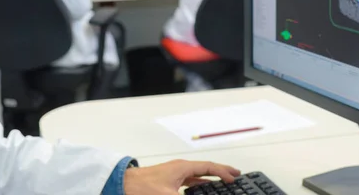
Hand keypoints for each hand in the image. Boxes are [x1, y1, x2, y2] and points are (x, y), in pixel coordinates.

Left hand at [123, 159, 239, 194]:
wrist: (122, 186)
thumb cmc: (142, 189)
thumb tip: (203, 194)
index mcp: (182, 168)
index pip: (208, 167)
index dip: (223, 172)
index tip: (235, 178)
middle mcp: (179, 169)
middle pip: (204, 170)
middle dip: (219, 173)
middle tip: (234, 176)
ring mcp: (172, 175)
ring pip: (196, 176)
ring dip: (209, 180)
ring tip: (221, 184)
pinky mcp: (166, 182)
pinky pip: (187, 182)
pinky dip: (197, 186)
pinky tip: (199, 191)